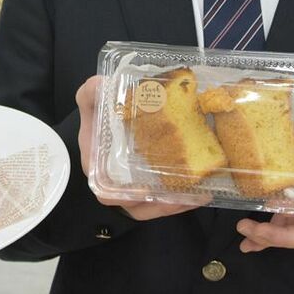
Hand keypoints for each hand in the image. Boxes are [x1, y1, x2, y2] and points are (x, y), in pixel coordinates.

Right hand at [76, 76, 204, 220]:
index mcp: (97, 165)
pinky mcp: (149, 187)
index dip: (122, 195)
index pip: (105, 190)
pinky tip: (202, 191)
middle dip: (159, 206)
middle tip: (182, 197)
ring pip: (152, 208)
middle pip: (135, 206)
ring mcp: (132, 188)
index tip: (142, 191)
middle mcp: (114, 182)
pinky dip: (182, 200)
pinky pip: (163, 202)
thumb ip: (91, 93)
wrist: (109, 116)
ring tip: (199, 195)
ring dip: (176, 205)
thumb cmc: (99, 115)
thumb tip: (101, 85)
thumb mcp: (91, 100)